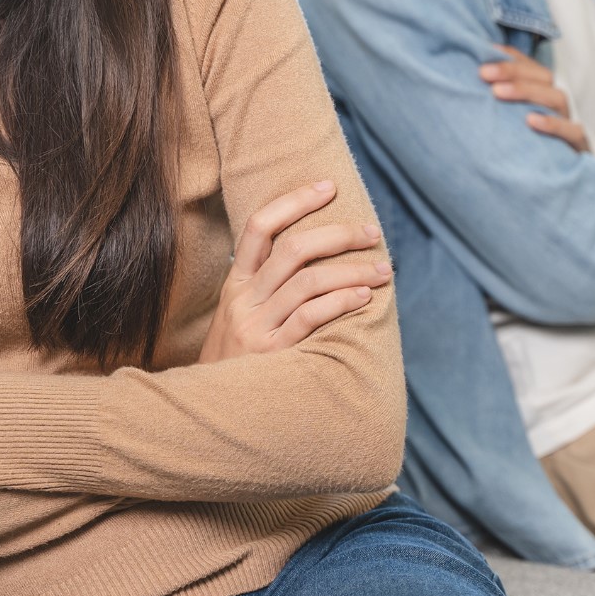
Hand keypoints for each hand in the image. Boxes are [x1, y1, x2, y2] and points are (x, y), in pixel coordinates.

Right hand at [198, 181, 391, 363]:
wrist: (211, 409)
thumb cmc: (238, 360)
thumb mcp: (239, 316)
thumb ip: (266, 288)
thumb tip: (316, 256)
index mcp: (235, 284)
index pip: (260, 226)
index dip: (295, 201)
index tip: (329, 186)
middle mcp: (243, 300)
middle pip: (294, 249)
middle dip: (339, 234)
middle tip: (371, 231)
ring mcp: (256, 327)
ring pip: (309, 281)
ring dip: (353, 270)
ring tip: (383, 269)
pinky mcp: (271, 354)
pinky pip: (311, 317)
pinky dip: (342, 302)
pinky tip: (365, 297)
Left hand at [480, 45, 588, 151]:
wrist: (557, 184)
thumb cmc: (528, 150)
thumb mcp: (512, 125)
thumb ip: (498, 103)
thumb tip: (472, 82)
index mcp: (543, 96)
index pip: (530, 68)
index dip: (510, 59)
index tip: (483, 56)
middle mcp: (557, 106)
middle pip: (543, 78)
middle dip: (512, 71)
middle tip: (483, 73)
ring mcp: (569, 123)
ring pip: (556, 98)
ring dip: (526, 91)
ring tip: (497, 92)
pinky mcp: (577, 145)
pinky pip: (571, 131)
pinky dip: (552, 124)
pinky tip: (530, 120)